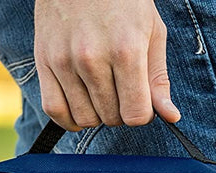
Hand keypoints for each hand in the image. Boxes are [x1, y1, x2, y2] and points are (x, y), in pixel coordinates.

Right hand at [33, 0, 181, 131]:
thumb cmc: (124, 2)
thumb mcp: (152, 33)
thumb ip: (158, 79)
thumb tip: (171, 118)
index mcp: (126, 50)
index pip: (136, 114)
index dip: (143, 114)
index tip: (141, 101)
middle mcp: (93, 58)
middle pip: (111, 118)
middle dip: (121, 111)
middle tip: (121, 90)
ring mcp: (65, 61)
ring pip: (84, 119)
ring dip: (97, 114)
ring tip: (101, 93)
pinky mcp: (43, 61)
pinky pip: (54, 110)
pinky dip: (69, 119)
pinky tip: (80, 107)